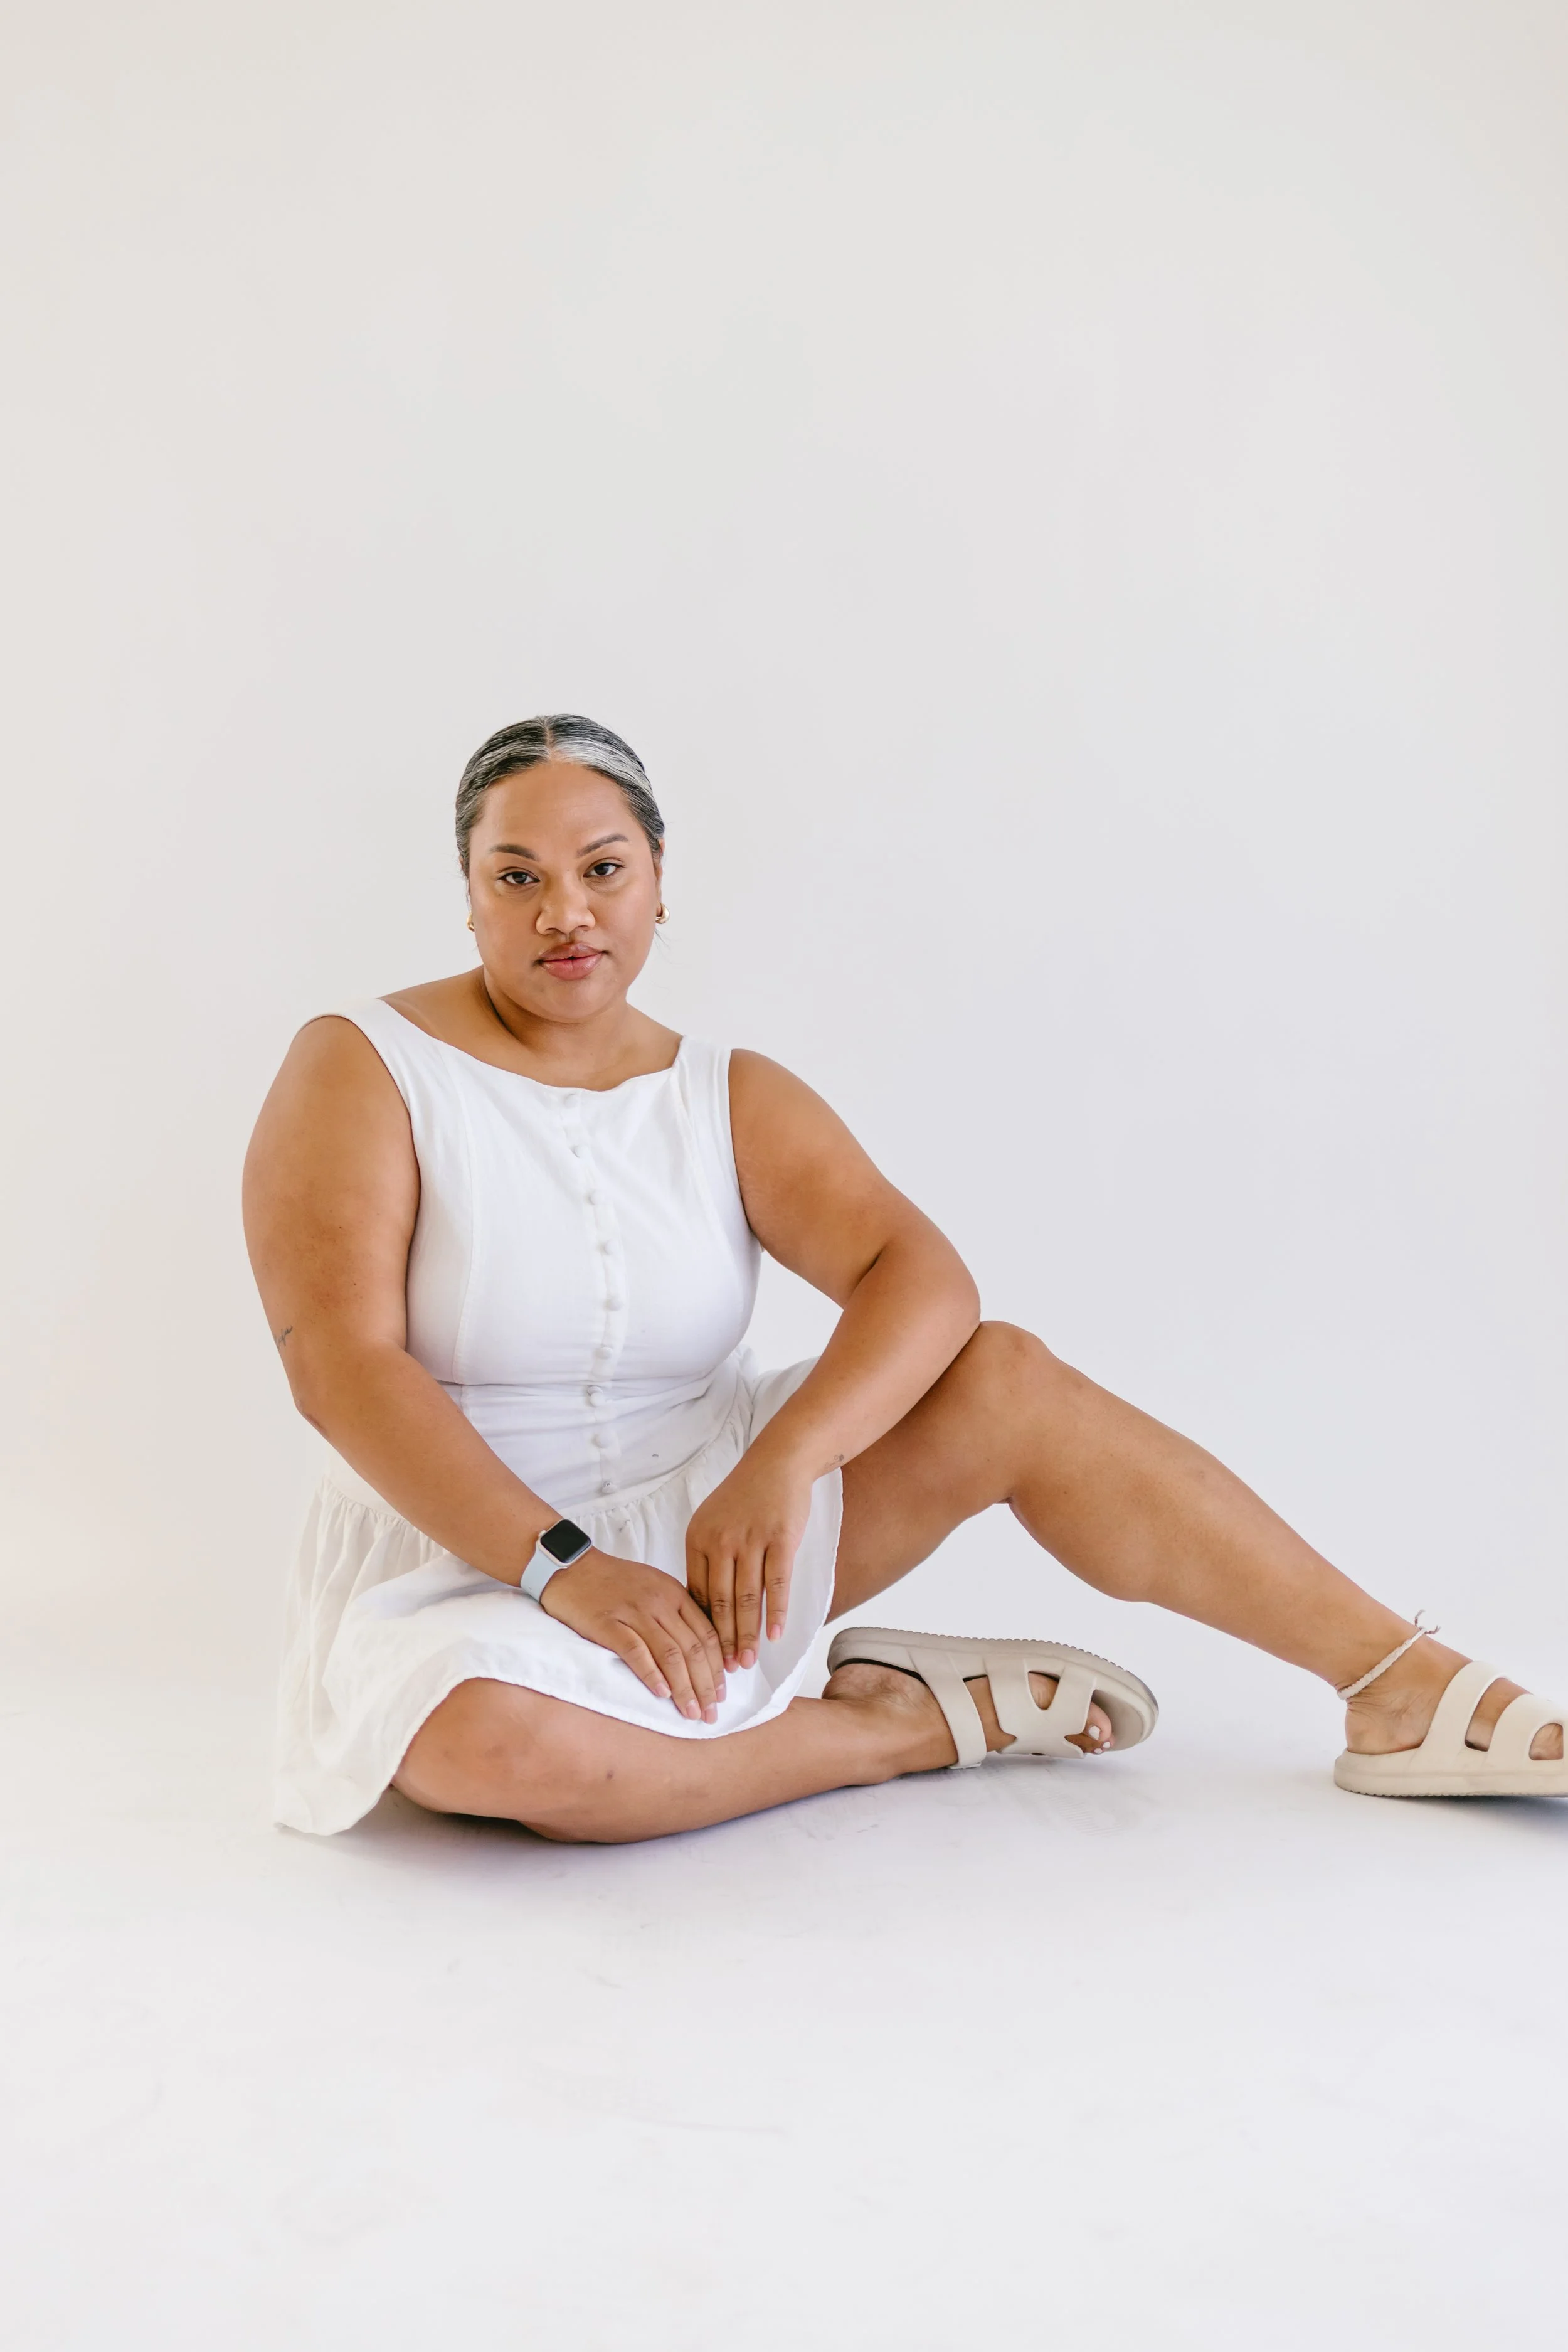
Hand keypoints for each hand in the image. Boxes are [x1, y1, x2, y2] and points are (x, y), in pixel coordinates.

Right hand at [540, 1548, 726, 1722]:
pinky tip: (662, 1694)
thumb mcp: (655, 1587)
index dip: (717, 1667)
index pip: (707, 1634)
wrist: (571, 1568)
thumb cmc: (614, 1582)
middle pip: (693, 1648)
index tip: (722, 1692)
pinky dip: (651, 1674)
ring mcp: (634, 1612)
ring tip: (691, 1712)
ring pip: (670, 1654)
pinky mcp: (608, 1624)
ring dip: (684, 1688)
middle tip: (711, 1712)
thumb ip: (677, 1612)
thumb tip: (700, 1650)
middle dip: (706, 1685)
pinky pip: (635, 1651)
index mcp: (675, 1593)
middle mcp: (660, 1602)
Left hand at [685, 1453, 812, 1671]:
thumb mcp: (712, 1523)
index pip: (697, 1594)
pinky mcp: (780, 1538)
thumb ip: (707, 1560)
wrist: (777, 1463)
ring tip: (746, 1662)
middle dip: (722, 1641)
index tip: (704, 1655)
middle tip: (724, 1671)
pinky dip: (776, 1612)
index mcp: (697, 1539)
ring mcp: (751, 1539)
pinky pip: (777, 1583)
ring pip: (747, 1598)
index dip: (701, 1629)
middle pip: (720, 1602)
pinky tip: (774, 1635)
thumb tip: (703, 1607)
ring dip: (747, 1635)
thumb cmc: (744, 1498)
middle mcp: (720, 1541)